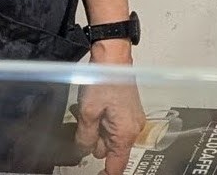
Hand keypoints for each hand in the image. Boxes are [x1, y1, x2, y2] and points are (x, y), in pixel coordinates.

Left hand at [74, 50, 144, 174]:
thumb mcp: (88, 112)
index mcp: (125, 133)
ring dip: (98, 129)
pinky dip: (103, 119)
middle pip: (110, 150)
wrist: (113, 54)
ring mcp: (132, 118)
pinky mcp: (128, 109)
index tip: (95, 174)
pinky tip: (95, 106)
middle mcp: (133, 128)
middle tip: (85, 122)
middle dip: (95, 142)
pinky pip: (113, 124)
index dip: (104, 174)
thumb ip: (85, 137)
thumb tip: (83, 149)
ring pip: (110, 136)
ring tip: (89, 110)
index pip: (116, 167)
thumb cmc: (104, 77)